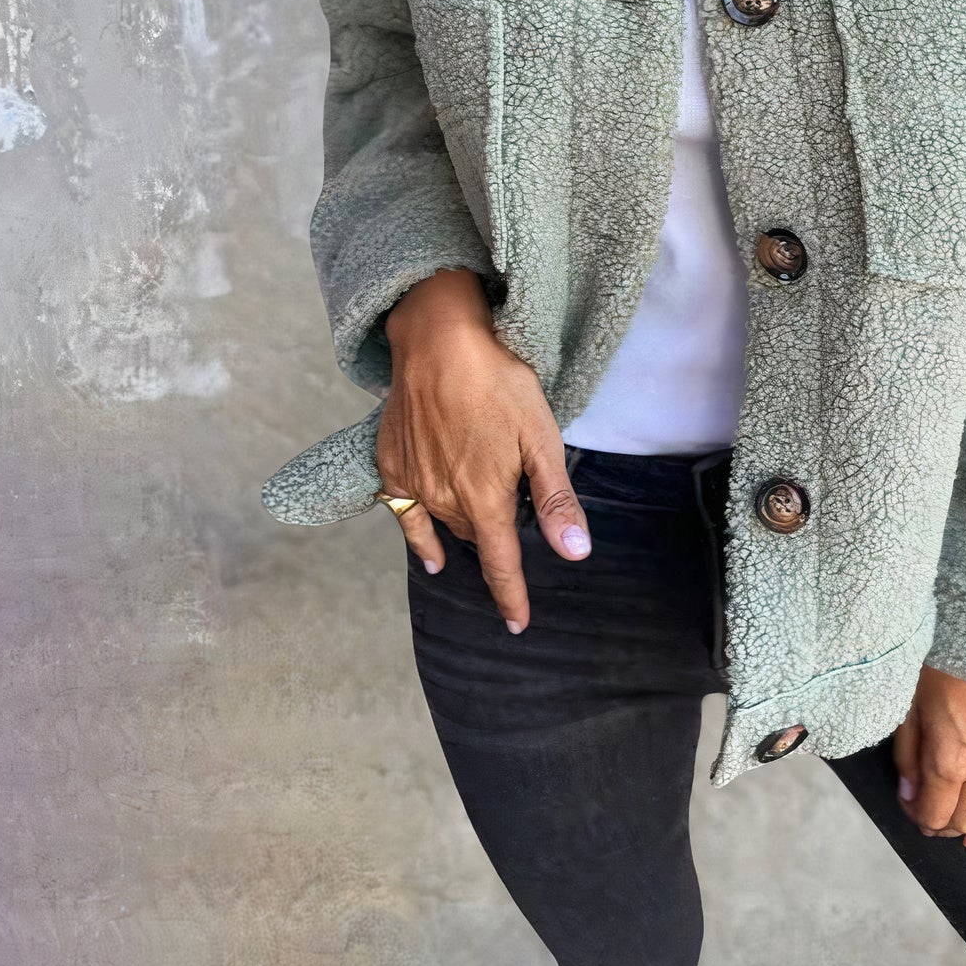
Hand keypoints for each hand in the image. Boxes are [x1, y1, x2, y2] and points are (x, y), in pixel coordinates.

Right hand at [376, 268, 590, 630]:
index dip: (512, 597)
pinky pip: (406, 514)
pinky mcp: (391, 463)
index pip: (502, 565)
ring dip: (467, 532)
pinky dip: (420, 537)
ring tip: (482, 534)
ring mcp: (414, 482)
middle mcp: (446, 500)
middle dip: (496, 549)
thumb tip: (574, 553)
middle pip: (478, 540)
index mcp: (485, 499)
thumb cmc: (498, 383)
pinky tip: (430, 554)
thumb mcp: (541, 438)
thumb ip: (554, 500)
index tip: (518, 625)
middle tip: (515, 543)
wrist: (438, 340)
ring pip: (447, 525)